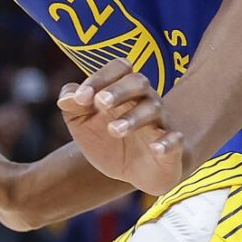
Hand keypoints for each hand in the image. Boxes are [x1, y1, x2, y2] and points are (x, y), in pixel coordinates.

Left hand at [58, 62, 190, 197]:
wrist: (136, 172)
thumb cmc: (107, 140)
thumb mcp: (82, 123)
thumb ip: (72, 106)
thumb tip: (66, 97)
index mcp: (122, 90)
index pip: (118, 69)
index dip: (100, 77)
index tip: (81, 97)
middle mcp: (144, 101)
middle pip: (139, 82)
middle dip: (118, 91)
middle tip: (100, 103)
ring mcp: (160, 123)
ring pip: (153, 110)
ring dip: (134, 118)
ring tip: (114, 130)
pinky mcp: (172, 147)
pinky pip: (175, 140)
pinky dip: (167, 142)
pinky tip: (155, 148)